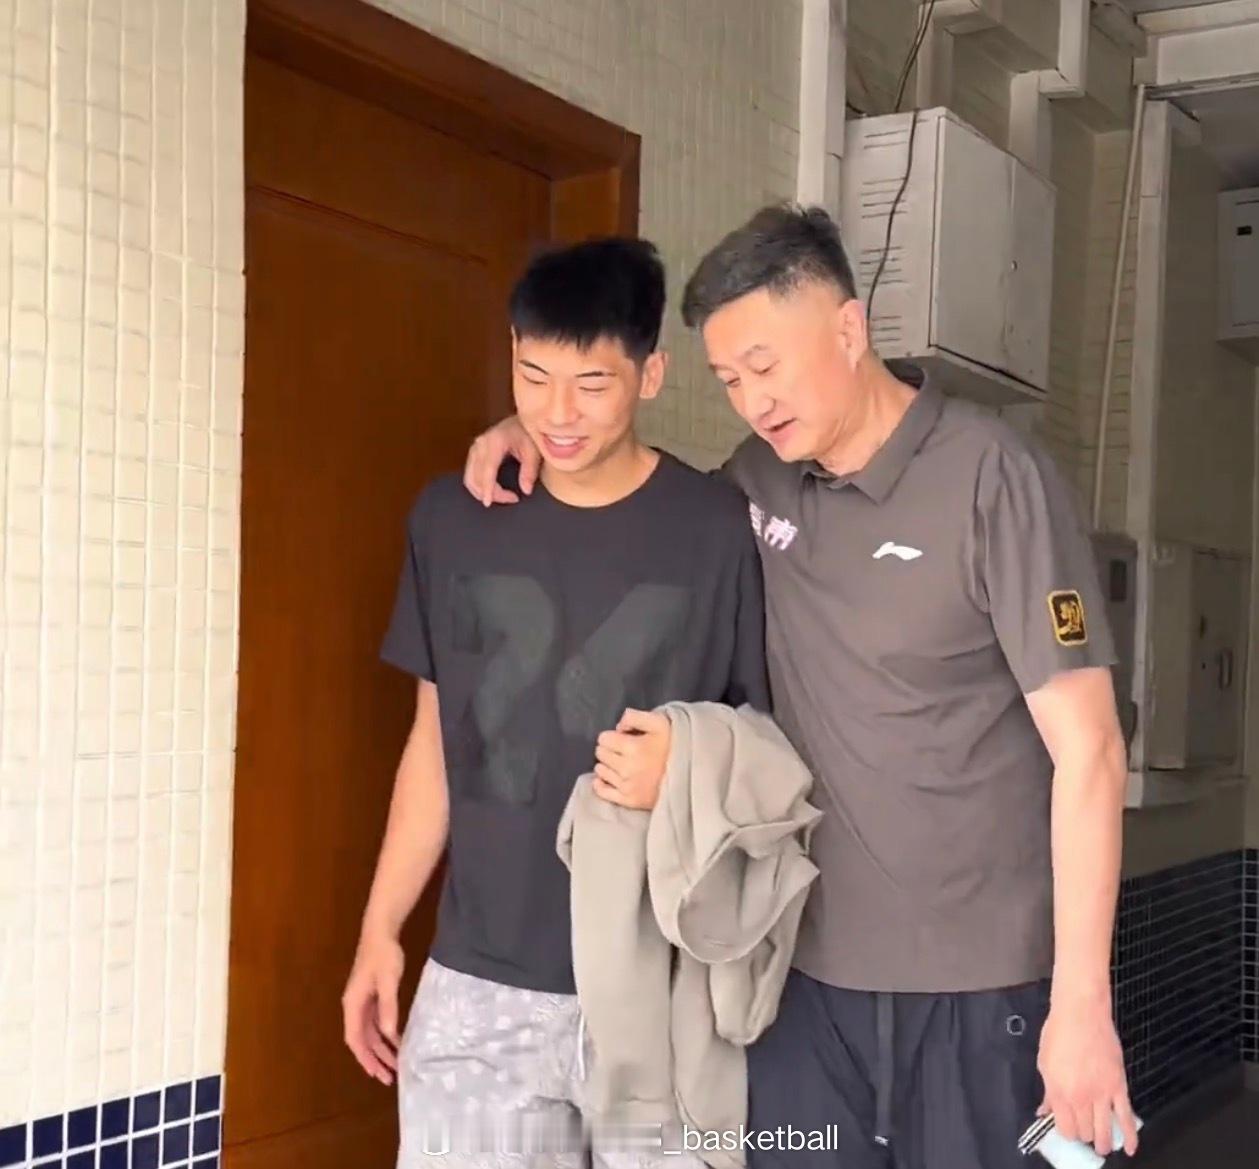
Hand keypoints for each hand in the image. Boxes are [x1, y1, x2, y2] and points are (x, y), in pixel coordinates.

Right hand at [342, 930, 404, 1084]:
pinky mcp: (371, 996)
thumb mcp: (388, 981)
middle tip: (390, 1077)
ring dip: (381, 1049)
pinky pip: (375, 1022)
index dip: (365, 1058)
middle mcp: (354, 1006)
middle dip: (375, 1059)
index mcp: (353, 1004)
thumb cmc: (383, 954)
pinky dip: (384, 1034)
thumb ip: (388, 1007)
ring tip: (396, 1064)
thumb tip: (388, 1034)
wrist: (380, 931)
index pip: (355, 1039)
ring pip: (369, 1033)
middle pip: (362, 1040)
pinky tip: (397, 1041)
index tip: (377, 1074)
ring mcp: (362, 1002)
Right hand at [463, 416, 540, 506]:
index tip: (488, 502)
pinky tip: (491, 491)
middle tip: (511, 499)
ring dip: (482, 492)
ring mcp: (475, 448)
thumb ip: (529, 471)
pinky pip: (470, 474)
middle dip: (490, 493)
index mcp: (495, 442)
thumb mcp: (533, 451)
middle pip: (476, 476)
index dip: (487, 488)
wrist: (519, 421)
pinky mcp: (474, 452)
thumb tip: (526, 490)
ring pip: (470, 477)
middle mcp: (480, 444)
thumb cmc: (527, 433)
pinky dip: (478, 486)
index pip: (487, 470)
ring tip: (502, 497)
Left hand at [592, 708, 671, 808]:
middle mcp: (626, 768)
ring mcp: (627, 786)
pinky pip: (602, 792)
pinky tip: (609, 778)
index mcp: (632, 747)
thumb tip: (618, 727)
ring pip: (600, 770)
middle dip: (609, 749)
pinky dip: (601, 783)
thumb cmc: (674, 745)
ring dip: (607, 764)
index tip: (623, 738)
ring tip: (622, 763)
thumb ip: (634, 717)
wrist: (692, 775)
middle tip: (623, 750)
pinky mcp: (629, 800)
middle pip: (601, 753)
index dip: (612, 735)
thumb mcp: (659, 721)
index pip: (603, 738)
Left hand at [1037, 990, 1137, 1156]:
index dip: (1066, 1132)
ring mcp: (1102, 1094)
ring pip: (1105, 1130)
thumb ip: (1048, 1092)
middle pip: (1085, 1132)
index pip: (1065, 1128)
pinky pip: (1127, 1117)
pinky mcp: (1120, 1087)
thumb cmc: (1058, 1033)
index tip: (1066, 1129)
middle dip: (1083, 1135)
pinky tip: (1130, 1148)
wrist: (1081, 1013)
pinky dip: (1131, 1136)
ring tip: (1103, 1149)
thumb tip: (1045, 1111)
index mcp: (1059, 1091)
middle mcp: (1081, 1097)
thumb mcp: (1044, 1063)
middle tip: (1083, 1132)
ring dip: (1104, 1143)